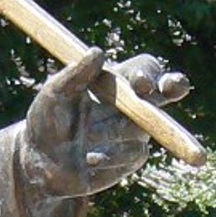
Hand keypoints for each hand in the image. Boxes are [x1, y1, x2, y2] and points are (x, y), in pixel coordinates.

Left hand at [24, 48, 190, 196]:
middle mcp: (130, 105)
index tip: (141, 84)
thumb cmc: (45, 122)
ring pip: (140, 129)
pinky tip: (89, 160)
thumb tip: (97, 52)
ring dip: (111, 133)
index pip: (143, 69)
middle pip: (165, 91)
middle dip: (174, 86)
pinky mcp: (132, 157)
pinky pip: (131, 154)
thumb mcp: (54, 95)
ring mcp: (135, 131)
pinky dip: (109, 156)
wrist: (41, 164)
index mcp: (114, 83)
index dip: (148, 73)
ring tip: (84, 137)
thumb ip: (75, 75)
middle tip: (174, 87)